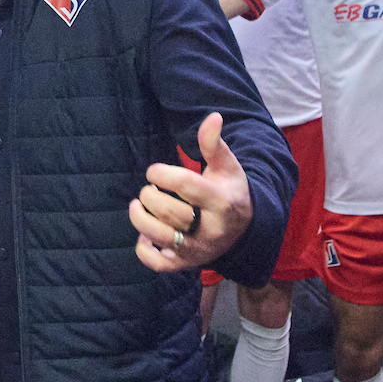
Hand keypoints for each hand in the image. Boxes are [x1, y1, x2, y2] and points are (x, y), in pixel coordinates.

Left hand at [132, 113, 253, 273]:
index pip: (186, 185)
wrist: (245, 229)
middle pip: (170, 211)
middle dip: (149, 195)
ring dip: (140, 219)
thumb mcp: (227, 166)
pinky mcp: (187, 264)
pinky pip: (159, 264)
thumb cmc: (229, 190)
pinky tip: (145, 235)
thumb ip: (215, 143)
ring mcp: (198, 249)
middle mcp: (211, 228)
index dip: (162, 173)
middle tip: (149, 189)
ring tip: (137, 206)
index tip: (153, 170)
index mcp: (222, 201)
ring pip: (161, 237)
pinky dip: (144, 250)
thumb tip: (213, 117)